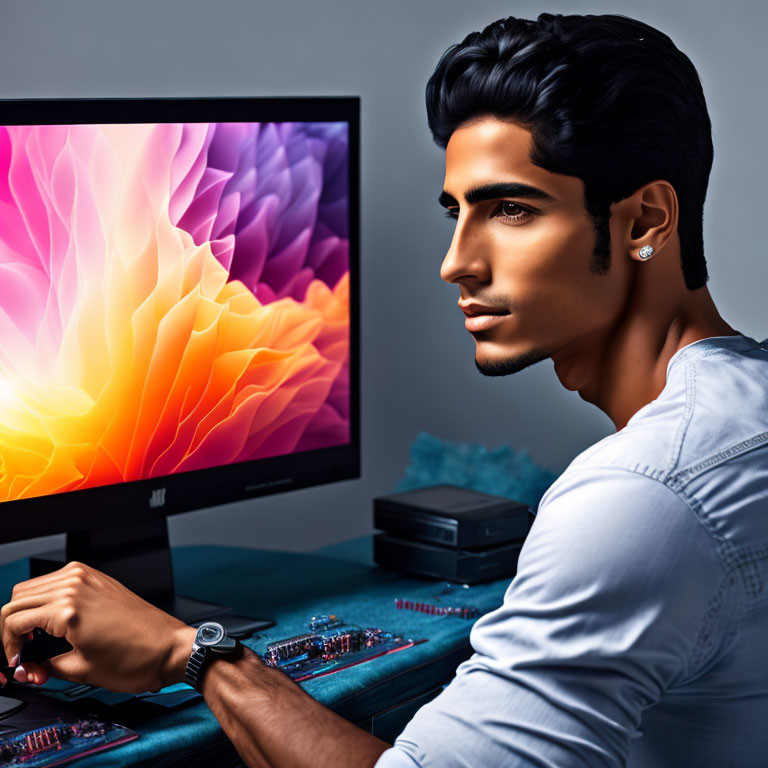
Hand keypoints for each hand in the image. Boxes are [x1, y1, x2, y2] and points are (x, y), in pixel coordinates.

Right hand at [0, 561, 195, 692]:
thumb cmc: (136, 659)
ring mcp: (87, 577)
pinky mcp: (98, 578)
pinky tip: (56, 626)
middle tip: (24, 655)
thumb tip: (26, 665)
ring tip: (40, 643)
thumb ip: (44, 665)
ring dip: (28, 614)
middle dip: (13, 630)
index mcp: (67, 608)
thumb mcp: (81, 671)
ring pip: (34, 588)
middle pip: (18, 599)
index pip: (12, 620)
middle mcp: (76, 585)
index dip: (8, 647)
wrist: (170, 648)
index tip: (17, 663)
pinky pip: (57, 583)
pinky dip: (47, 602)